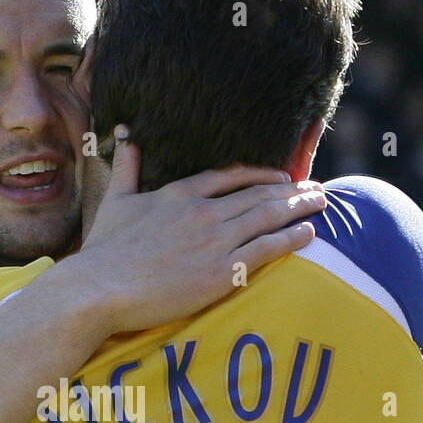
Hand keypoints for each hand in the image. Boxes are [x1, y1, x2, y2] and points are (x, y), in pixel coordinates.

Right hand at [78, 126, 324, 331]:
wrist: (101, 288)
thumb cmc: (104, 250)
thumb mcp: (114, 200)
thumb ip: (126, 167)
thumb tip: (126, 134)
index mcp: (180, 193)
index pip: (232, 176)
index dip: (261, 176)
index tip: (281, 177)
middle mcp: (204, 212)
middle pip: (259, 194)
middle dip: (292, 189)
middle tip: (315, 186)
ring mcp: (216, 242)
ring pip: (269, 217)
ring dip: (300, 207)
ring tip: (321, 202)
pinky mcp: (222, 272)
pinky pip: (267, 249)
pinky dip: (291, 238)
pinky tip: (308, 231)